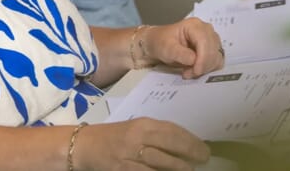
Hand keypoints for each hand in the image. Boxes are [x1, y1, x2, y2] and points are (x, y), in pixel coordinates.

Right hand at [75, 118, 209, 169]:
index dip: (190, 140)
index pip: (172, 130)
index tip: (204, 148)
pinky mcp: (124, 170)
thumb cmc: (113, 136)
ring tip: (190, 170)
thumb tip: (183, 143)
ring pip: (162, 162)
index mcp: (142, 124)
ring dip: (179, 167)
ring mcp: (131, 156)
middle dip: (191, 153)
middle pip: (171, 145)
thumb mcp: (134, 129)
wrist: (85, 145)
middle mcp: (138, 137)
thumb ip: (155, 134)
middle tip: (204, 158)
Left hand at [142, 19, 224, 78]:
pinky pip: (217, 60)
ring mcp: (210, 38)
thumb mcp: (167, 48)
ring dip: (205, 68)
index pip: (205, 42)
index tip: (195, 71)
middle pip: (213, 50)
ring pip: (216, 56)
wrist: (158, 43)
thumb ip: (181, 54)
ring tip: (190, 71)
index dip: (203, 59)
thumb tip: (195, 60)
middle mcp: (205, 29)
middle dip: (203, 65)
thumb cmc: (161, 42)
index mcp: (194, 25)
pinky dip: (208, 68)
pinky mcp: (211, 48)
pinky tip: (195, 70)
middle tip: (188, 73)